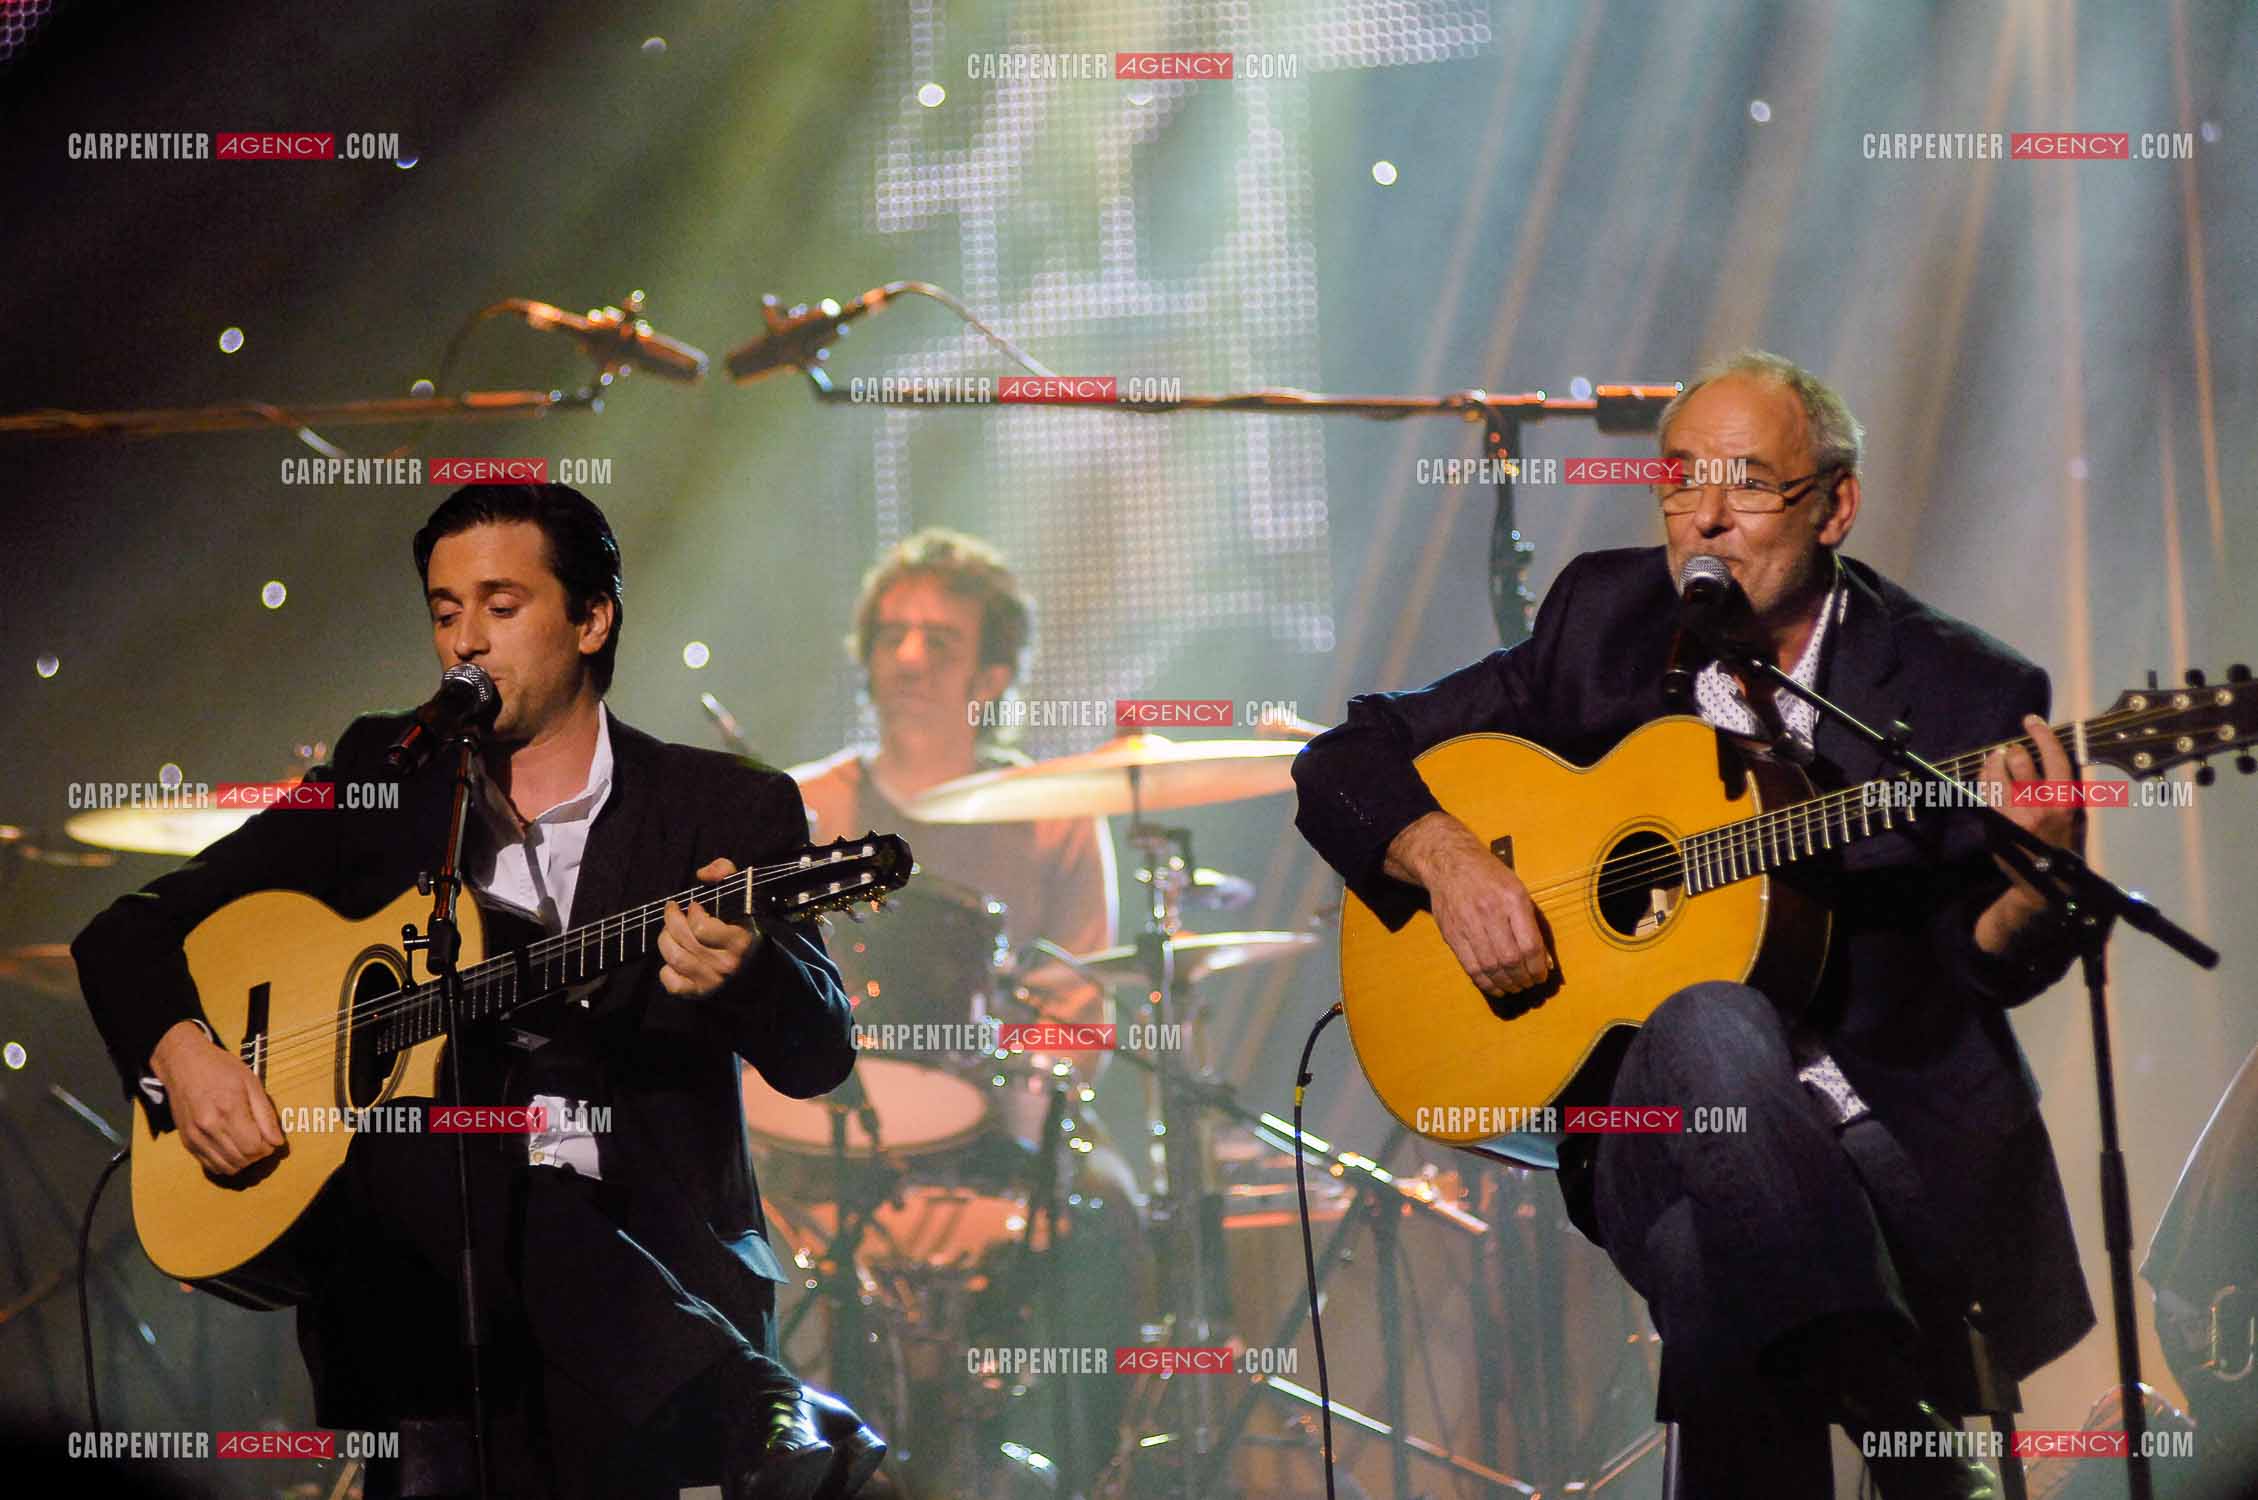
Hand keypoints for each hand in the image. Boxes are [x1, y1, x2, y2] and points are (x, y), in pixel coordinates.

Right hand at [149, 1019, 284, 1174]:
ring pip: (226, 1167)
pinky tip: (232, 1148)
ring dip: (242, 1161)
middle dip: (257, 1155)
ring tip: (247, 1144)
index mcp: (228, 1109)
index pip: (253, 1148)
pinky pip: (210, 1166)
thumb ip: (266, 1114)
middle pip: (241, 1160)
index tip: (270, 1139)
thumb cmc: (220, 1069)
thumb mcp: (251, 1083)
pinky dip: (225, 1163)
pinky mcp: (187, 1142)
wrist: (183, 1063)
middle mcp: (209, 1127)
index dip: (268, 1148)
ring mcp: (195, 1136)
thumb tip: (277, 1142)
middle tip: (261, 1141)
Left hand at [658, 857, 763, 996]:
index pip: (701, 927)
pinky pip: (672, 983)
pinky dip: (666, 971)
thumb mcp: (741, 894)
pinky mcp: (699, 993)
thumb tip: (702, 874)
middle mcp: (726, 964)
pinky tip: (673, 961)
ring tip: (669, 932)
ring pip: (674, 958)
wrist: (757, 967)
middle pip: (683, 940)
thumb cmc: (744, 926)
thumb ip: (725, 872)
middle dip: (671, 921)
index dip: (692, 912)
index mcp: (739, 941)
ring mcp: (713, 981)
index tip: (694, 906)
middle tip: (672, 912)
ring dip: (665, 940)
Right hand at [1385, 811, 1553, 995]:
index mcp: (1512, 898)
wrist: (1449, 862)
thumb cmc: (1489, 875)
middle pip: (1511, 960)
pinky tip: (1496, 986)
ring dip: (1506, 984)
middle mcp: (1490, 912)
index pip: (1529, 945)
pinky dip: (1485, 983)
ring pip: (1491, 967)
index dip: (1538, 967)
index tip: (1541, 975)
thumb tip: (1543, 959)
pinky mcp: (1452, 934)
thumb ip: (1531, 922)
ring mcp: (1468, 924)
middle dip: (1524, 979)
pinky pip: (1470, 967)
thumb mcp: (1517, 889)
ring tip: (1515, 987)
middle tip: (1529, 984)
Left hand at [1979, 714, 2083, 904]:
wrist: (2043, 879)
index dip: (2042, 733)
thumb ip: (2062, 786)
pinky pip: (1984, 789)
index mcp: (2065, 800)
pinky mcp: (1995, 820)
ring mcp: (2014, 813)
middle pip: (2020, 760)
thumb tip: (2047, 753)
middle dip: (2013, 750)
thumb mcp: (2074, 815)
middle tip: (2011, 751)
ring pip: (1996, 772)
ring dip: (1994, 760)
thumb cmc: (2061, 842)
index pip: (2055, 756)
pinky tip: (1988, 776)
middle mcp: (2039, 804)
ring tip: (1996, 759)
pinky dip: (1984, 777)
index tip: (2032, 721)